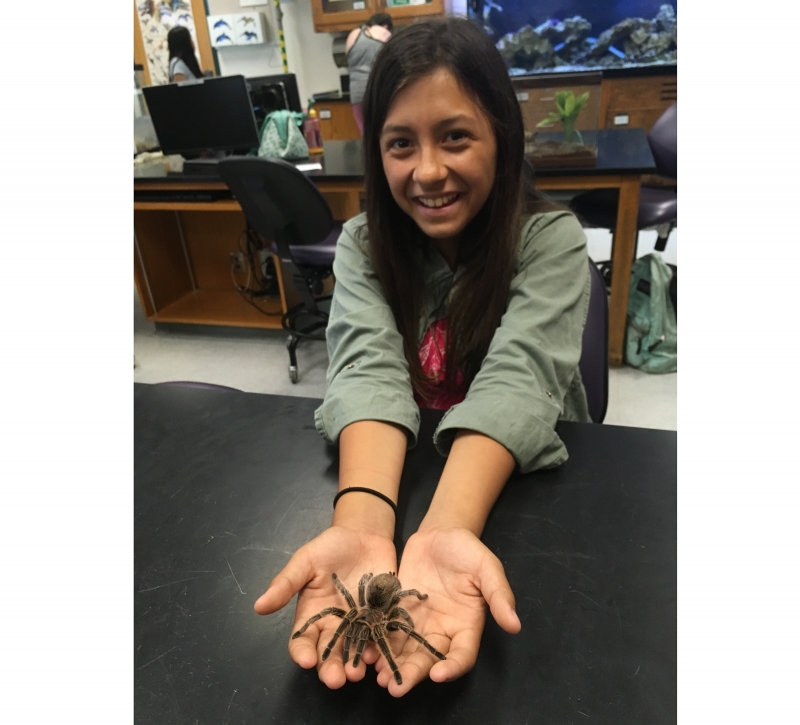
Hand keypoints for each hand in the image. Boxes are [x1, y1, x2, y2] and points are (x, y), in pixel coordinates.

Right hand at [254, 525, 396, 687]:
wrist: (365, 533)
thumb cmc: (331, 546)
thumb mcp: (306, 560)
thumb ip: (286, 583)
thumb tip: (258, 606)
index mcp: (312, 614)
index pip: (301, 640)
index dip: (302, 652)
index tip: (305, 660)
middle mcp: (334, 624)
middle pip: (329, 653)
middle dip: (330, 669)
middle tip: (335, 679)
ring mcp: (359, 624)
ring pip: (354, 652)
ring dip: (355, 665)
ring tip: (356, 673)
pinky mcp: (381, 618)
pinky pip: (379, 638)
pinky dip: (379, 649)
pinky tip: (379, 656)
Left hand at [374, 527, 520, 695]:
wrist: (439, 533)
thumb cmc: (468, 549)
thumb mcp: (487, 567)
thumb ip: (499, 595)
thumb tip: (515, 625)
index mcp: (467, 625)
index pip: (462, 654)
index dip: (452, 667)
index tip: (438, 674)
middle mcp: (442, 630)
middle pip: (429, 659)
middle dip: (413, 674)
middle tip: (396, 687)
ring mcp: (419, 623)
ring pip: (406, 651)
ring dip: (393, 666)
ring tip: (379, 677)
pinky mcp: (398, 612)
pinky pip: (388, 633)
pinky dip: (378, 644)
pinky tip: (367, 652)